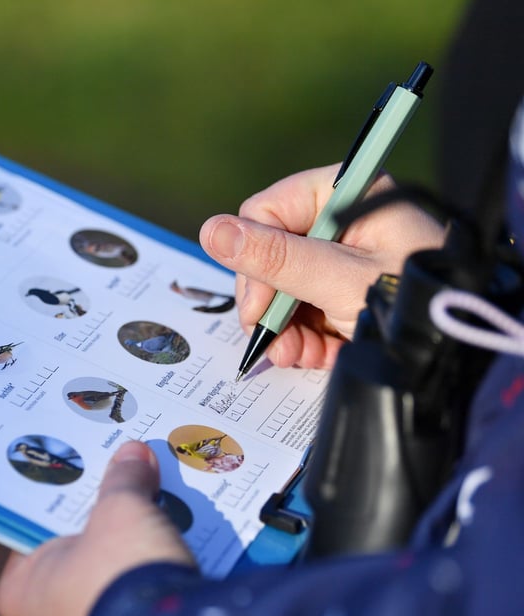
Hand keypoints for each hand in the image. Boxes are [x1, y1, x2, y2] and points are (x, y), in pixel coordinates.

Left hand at [0, 441, 193, 615]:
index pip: (34, 525)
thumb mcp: (121, 511)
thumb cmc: (118, 578)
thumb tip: (134, 455)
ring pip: (109, 570)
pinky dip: (150, 570)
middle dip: (104, 516)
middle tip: (124, 475)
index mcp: (21, 588)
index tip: (82, 463)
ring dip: (131, 543)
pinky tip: (175, 539)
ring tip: (157, 500)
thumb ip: (123, 480)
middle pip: (75, 546)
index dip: (62, 492)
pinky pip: (135, 593)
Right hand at [200, 164, 444, 369]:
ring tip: (294, 356)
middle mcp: (344, 223)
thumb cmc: (417, 303)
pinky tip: (311, 357)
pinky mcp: (348, 295)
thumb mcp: (340, 281)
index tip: (256, 306)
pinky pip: (305, 310)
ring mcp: (346, 261)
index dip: (252, 257)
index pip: (268, 211)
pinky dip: (303, 338)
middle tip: (271, 337)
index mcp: (348, 195)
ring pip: (285, 288)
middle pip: (272, 254)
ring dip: (283, 327)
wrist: (467, 352)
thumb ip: (275, 258)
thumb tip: (210, 231)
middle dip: (269, 302)